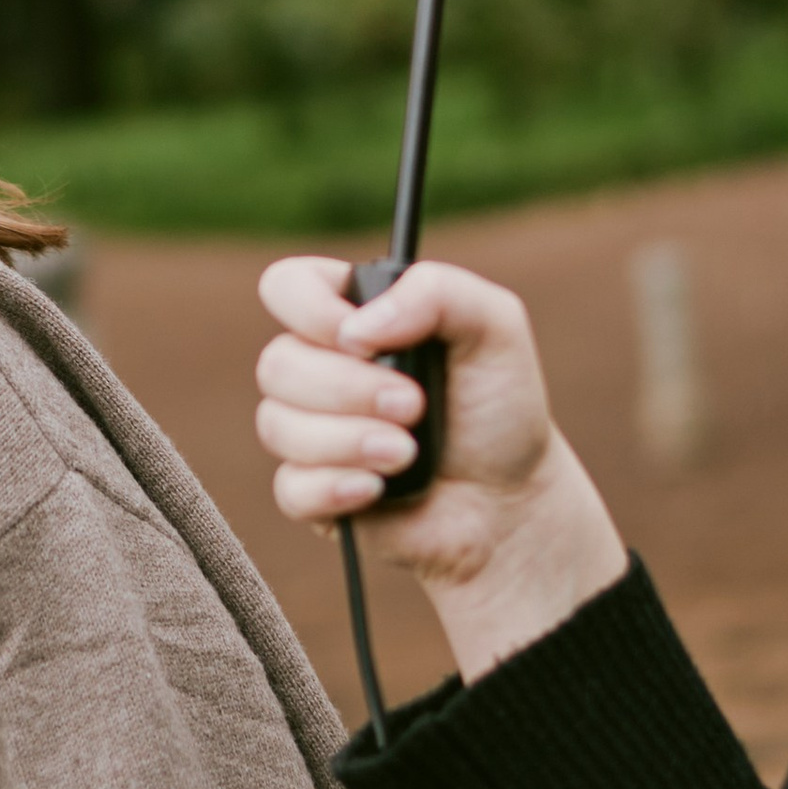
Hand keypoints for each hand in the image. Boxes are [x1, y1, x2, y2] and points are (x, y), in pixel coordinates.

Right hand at [255, 256, 626, 682]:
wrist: (510, 501)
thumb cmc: (501, 408)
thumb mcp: (495, 327)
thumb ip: (436, 291)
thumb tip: (357, 328)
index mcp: (356, 315)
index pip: (287, 286)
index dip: (309, 310)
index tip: (362, 340)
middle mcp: (322, 368)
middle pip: (276, 364)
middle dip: (349, 389)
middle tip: (414, 406)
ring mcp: (311, 432)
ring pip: (277, 426)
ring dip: (350, 441)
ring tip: (408, 454)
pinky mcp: (312, 492)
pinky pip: (289, 488)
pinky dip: (336, 488)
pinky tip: (377, 489)